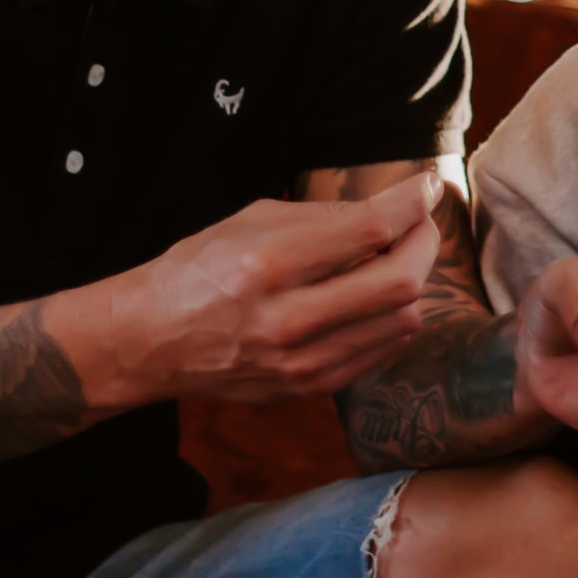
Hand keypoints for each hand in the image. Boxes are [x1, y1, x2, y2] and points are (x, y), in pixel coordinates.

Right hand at [90, 171, 440, 407]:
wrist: (151, 339)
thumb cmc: (201, 268)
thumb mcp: (253, 220)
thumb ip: (327, 218)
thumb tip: (394, 209)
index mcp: (268, 264)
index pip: (370, 230)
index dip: (413, 203)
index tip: (426, 187)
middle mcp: (287, 319)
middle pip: (401, 282)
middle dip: (424, 243)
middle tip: (419, 225)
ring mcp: (299, 363)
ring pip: (402, 321)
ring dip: (413, 282)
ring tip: (397, 258)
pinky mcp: (306, 390)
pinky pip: (381, 353)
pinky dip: (393, 318)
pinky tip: (379, 298)